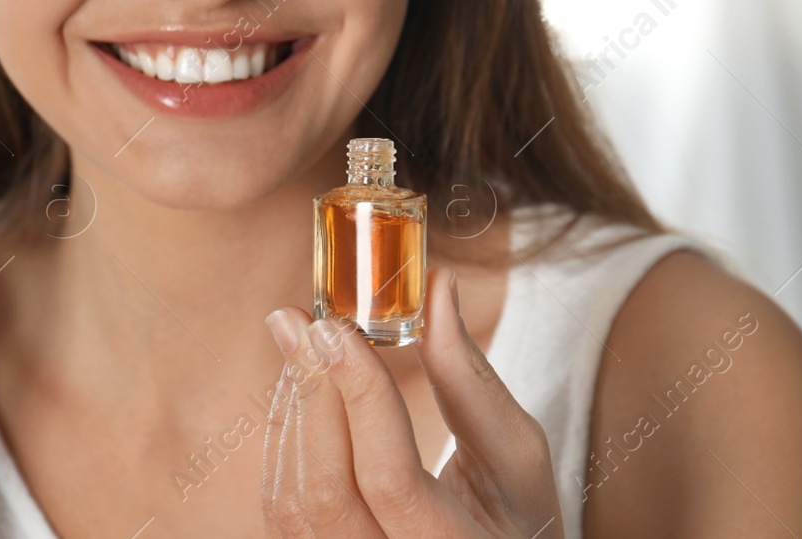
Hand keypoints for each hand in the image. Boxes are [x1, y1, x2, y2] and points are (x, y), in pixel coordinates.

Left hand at [261, 267, 562, 537]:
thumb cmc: (518, 517)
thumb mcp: (517, 455)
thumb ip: (470, 378)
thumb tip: (435, 285)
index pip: (393, 480)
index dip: (359, 398)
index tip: (337, 329)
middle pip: (327, 495)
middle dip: (310, 397)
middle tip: (298, 322)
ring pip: (294, 505)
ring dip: (292, 414)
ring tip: (303, 348)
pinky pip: (283, 515)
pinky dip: (285, 446)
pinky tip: (301, 394)